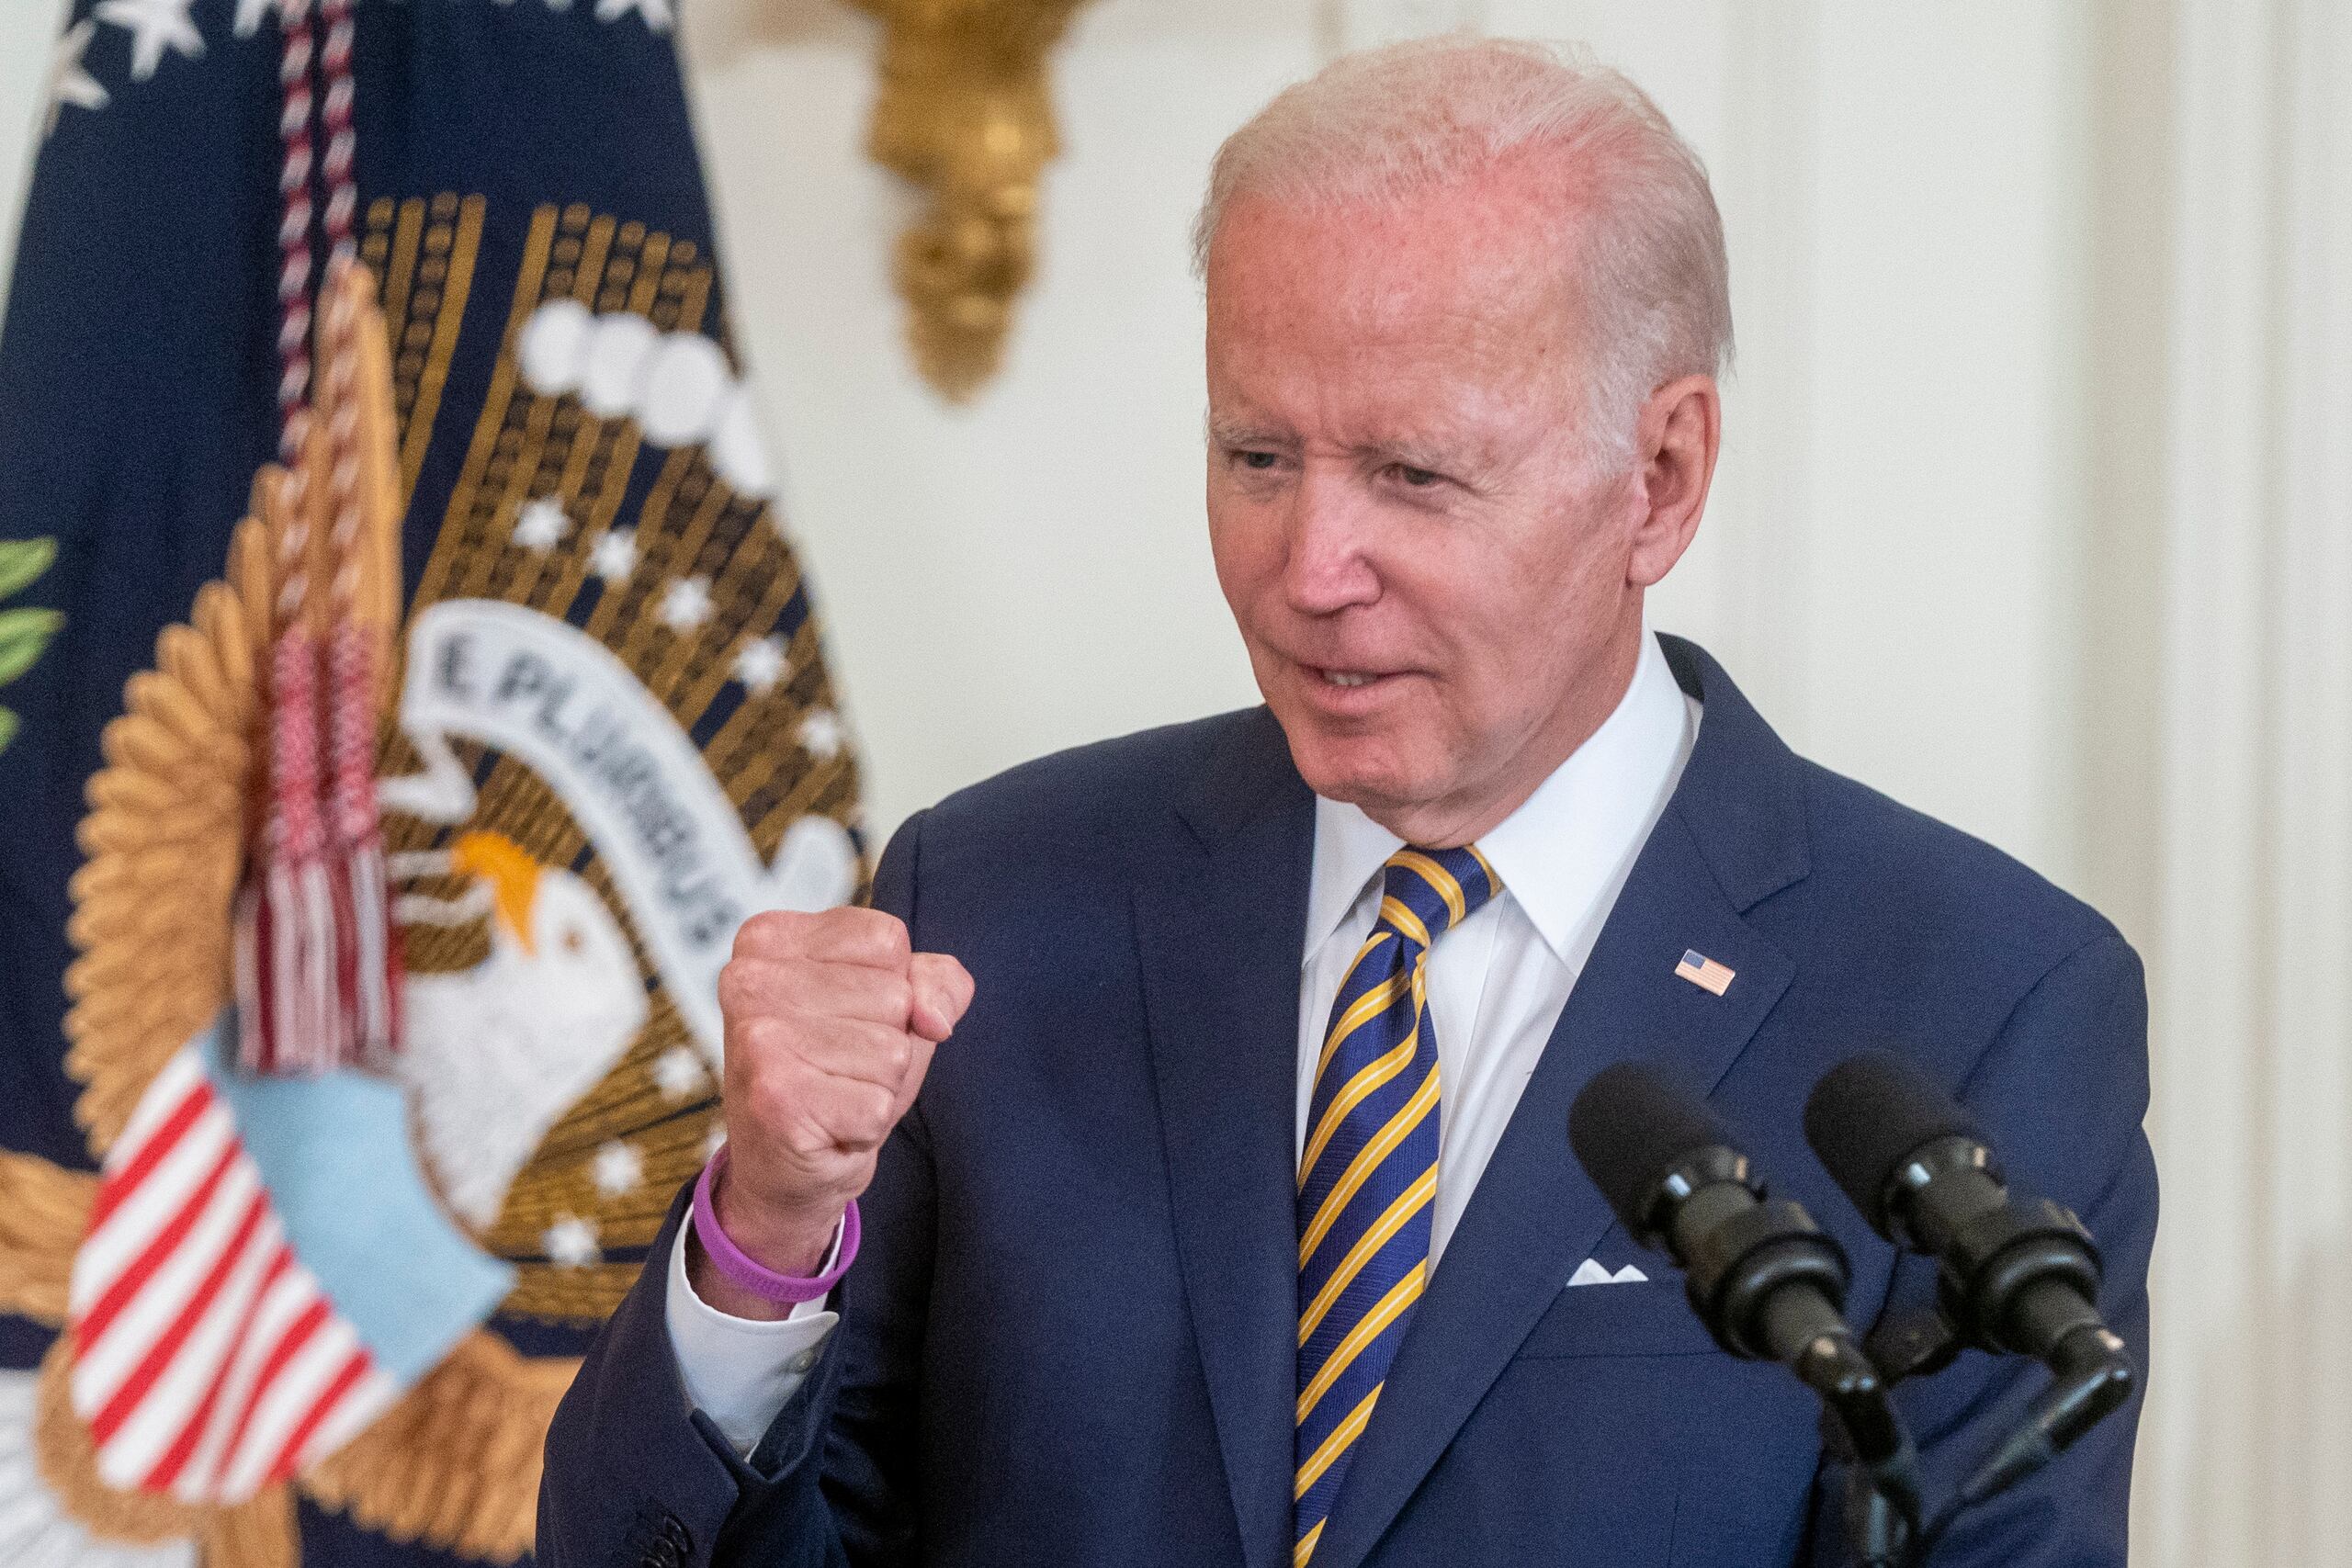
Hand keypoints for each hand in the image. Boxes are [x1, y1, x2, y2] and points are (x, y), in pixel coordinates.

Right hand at [693, 907, 972, 1317]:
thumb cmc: (836, 1071)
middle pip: (894, 995)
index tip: (844, 1018)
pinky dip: (867, 1126)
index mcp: (768, 939)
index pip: (886, 939)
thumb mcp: (893, 1007)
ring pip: (891, 1051)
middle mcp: (750, 980)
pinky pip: (878, 1105)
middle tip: (837, 1067)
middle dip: (887, 1041)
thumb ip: (935, 982)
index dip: (893, 987)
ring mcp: (758, 1040)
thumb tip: (934, 1018)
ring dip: (878, 1086)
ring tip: (833, 1095)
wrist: (785, 1167)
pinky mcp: (776, 1099)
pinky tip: (828, 1126)